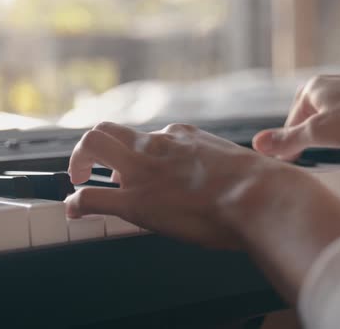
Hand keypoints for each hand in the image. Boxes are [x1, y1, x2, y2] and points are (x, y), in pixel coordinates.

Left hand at [65, 122, 306, 248]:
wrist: (261, 197)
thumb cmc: (263, 185)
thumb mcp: (246, 164)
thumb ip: (234, 167)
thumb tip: (247, 180)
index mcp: (186, 138)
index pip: (152, 136)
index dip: (143, 152)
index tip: (145, 166)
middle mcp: (160, 146)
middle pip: (111, 129)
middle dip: (97, 146)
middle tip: (95, 167)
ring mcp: (145, 170)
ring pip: (93, 144)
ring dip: (79, 161)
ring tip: (79, 179)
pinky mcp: (137, 201)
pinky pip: (90, 196)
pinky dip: (77, 201)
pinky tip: (77, 210)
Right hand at [252, 75, 339, 159]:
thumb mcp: (319, 133)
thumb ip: (287, 140)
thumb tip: (257, 143)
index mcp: (314, 86)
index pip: (291, 119)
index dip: (287, 142)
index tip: (286, 162)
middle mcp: (333, 83)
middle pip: (310, 115)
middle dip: (306, 136)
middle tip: (304, 157)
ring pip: (332, 115)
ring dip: (327, 134)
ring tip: (329, 150)